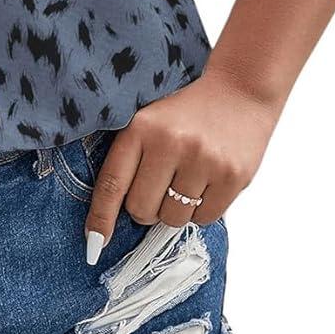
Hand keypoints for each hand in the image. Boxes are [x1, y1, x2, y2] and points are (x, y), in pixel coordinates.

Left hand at [83, 69, 280, 263]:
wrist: (240, 88)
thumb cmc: (187, 110)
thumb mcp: (149, 119)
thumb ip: (130, 157)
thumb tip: (113, 216)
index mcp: (141, 128)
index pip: (112, 184)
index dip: (100, 219)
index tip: (94, 245)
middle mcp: (171, 143)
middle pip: (142, 209)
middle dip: (146, 209)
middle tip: (160, 188)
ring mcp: (204, 160)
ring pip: (173, 218)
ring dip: (175, 210)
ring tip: (186, 181)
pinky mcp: (233, 175)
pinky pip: (205, 218)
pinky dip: (201, 210)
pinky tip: (207, 184)